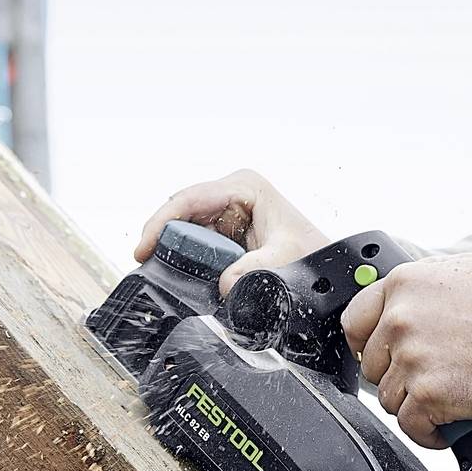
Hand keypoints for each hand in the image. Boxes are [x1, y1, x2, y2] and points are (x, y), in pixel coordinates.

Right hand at [134, 168, 329, 294]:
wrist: (326, 269)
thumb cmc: (312, 253)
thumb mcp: (285, 260)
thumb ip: (256, 270)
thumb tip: (226, 283)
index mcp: (244, 187)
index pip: (190, 198)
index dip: (161, 223)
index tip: (145, 248)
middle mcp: (232, 194)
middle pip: (181, 214)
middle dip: (163, 239)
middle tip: (149, 263)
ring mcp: (227, 213)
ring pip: (185, 230)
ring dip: (175, 252)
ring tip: (163, 271)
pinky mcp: (225, 233)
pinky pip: (196, 244)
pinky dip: (187, 260)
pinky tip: (180, 273)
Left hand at [339, 255, 471, 448]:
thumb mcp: (460, 272)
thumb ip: (421, 288)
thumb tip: (399, 304)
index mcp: (404, 285)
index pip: (355, 321)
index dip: (366, 344)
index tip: (380, 356)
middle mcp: (400, 319)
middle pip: (373, 366)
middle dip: (399, 377)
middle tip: (429, 378)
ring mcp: (412, 358)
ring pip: (389, 399)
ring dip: (415, 405)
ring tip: (445, 399)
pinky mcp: (428, 395)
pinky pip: (410, 426)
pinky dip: (428, 432)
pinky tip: (447, 424)